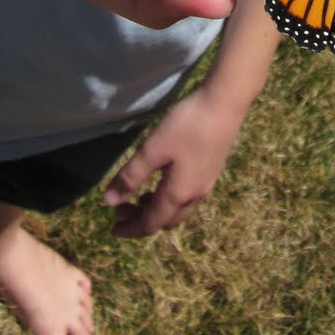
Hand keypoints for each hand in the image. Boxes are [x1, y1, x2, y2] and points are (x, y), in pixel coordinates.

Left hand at [103, 83, 243, 235]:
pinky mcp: (211, 172)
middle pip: (166, 221)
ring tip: (139, 197)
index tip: (113, 229)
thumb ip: (131, 177)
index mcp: (178, 194)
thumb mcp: (152, 150)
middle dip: (142, 220)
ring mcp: (206, 185)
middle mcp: (195, 196)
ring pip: (178, 211)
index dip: (130, 229)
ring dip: (157, 211)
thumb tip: (109, 202)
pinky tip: (163, 182)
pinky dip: (169, 200)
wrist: (224, 105)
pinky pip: (187, 199)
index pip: (151, 223)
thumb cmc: (186, 126)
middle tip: (121, 208)